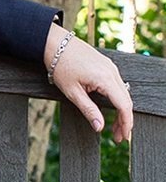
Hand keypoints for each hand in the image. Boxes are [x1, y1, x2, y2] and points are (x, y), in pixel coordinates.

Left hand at [44, 24, 132, 142]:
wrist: (55, 43)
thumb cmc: (60, 66)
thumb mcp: (72, 92)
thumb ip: (88, 110)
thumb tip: (99, 127)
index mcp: (105, 79)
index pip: (124, 106)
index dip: (125, 123)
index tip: (121, 137)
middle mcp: (112, 72)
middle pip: (126, 101)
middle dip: (124, 121)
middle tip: (117, 137)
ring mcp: (110, 67)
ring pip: (123, 94)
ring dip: (121, 111)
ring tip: (114, 127)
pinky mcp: (106, 65)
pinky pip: (117, 85)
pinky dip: (117, 99)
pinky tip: (111, 109)